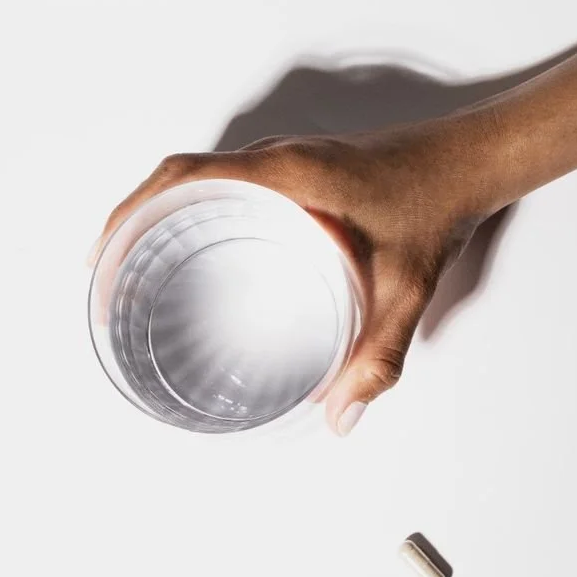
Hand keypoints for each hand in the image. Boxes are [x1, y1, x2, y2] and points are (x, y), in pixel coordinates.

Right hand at [95, 120, 494, 432]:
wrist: (472, 165)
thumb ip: (378, 356)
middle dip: (132, 221)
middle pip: (179, 177)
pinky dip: (196, 209)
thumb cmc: (438, 210)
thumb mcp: (408, 289)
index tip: (104, 256)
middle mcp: (278, 157)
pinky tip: (196, 252)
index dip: (132, 211)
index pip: (184, 176)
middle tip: (107, 279)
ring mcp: (286, 160)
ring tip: (133, 269)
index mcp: (289, 173)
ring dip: (160, 213)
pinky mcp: (298, 169)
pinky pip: (229, 182)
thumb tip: (340, 419)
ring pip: (201, 177)